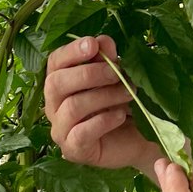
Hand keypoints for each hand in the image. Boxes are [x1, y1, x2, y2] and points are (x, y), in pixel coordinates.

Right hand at [44, 35, 152, 172]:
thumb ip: (108, 60)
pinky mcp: (73, 150)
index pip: (55, 62)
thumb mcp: (118, 79)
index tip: (93, 44)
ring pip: (72, 107)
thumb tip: (103, 41)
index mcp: (60, 83)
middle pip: (56, 84)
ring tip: (128, 94)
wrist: (138, 141)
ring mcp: (60, 130)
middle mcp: (54, 106)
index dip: (71, 51)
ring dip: (104, 96)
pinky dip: (103, 121)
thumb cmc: (121, 105)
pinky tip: (120, 115)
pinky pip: (81, 133)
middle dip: (88, 74)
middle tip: (116, 73)